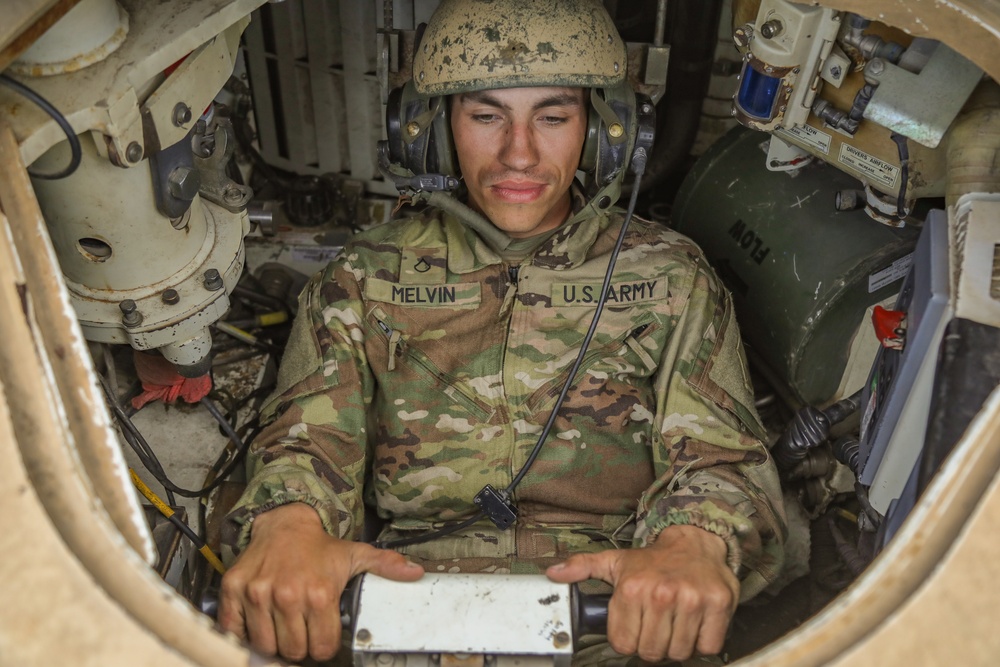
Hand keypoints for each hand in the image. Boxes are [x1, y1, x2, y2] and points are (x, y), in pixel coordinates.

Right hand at [218, 503, 423, 660]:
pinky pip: (233, 630)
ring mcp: (257, 593)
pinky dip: (242, 634)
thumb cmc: (320, 546)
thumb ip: (385, 566)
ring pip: (264, 646)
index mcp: (319, 592)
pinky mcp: (233, 590)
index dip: (323, 647)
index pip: (321, 648)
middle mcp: (287, 595)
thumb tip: (416, 573)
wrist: (284, 522)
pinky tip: (257, 625)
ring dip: (274, 644)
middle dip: (299, 647)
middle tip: (301, 632)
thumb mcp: (355, 554)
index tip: (321, 639)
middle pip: (293, 651)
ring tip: (282, 629)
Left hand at [546, 525, 737, 662]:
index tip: (636, 627)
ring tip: (676, 622)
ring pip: (679, 653)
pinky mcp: (718, 605)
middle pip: (652, 652)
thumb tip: (553, 574)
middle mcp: (661, 594)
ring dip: (678, 644)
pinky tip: (695, 623)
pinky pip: (708, 646)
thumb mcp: (614, 561)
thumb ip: (582, 567)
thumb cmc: (653, 560)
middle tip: (658, 624)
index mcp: (632, 588)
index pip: (624, 645)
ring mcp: (691, 600)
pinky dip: (703, 642)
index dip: (630, 640)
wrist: (695, 541)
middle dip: (653, 644)